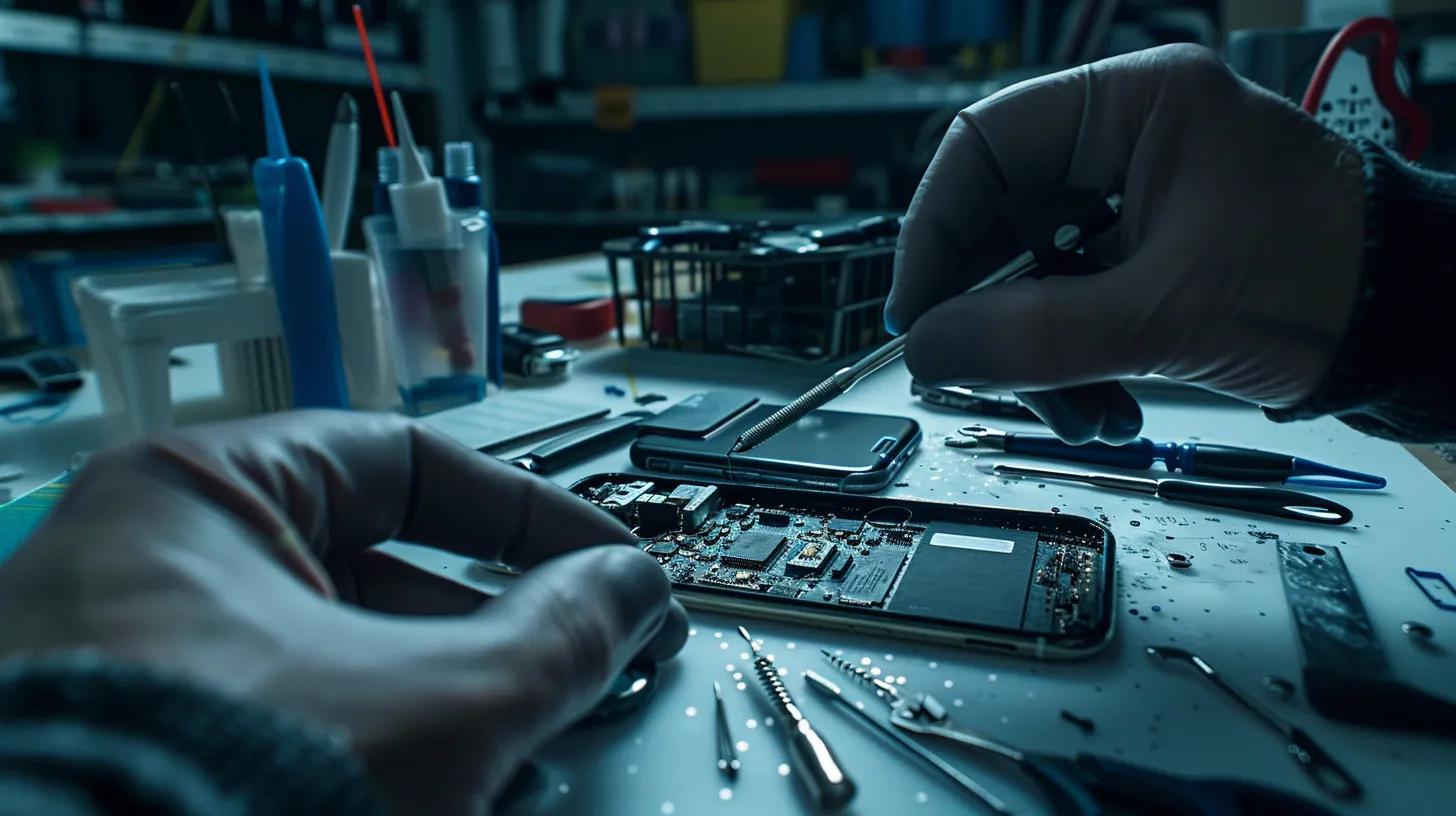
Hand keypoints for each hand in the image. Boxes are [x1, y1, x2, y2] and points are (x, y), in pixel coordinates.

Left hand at [0, 411, 687, 812]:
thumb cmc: (213, 784)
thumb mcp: (437, 702)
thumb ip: (556, 635)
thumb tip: (628, 592)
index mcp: (193, 493)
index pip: (403, 462)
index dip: (527, 513)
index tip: (602, 558)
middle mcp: (145, 561)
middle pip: (373, 568)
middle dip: (494, 628)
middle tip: (578, 663)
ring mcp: (129, 659)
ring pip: (331, 654)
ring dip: (444, 697)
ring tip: (524, 748)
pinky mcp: (134, 740)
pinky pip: (281, 713)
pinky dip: (369, 739)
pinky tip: (442, 783)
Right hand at [887, 44, 1364, 442]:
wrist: (1415, 327)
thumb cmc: (1330, 282)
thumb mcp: (1164, 315)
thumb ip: (1032, 338)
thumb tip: (929, 352)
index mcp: (1133, 103)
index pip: (981, 146)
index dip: (933, 235)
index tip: (917, 316)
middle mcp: (1126, 137)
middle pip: (1000, 220)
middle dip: (992, 316)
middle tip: (980, 380)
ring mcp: (1136, 194)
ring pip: (1030, 273)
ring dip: (1034, 356)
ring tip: (1075, 418)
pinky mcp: (1148, 247)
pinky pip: (1071, 300)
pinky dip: (1071, 361)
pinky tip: (1103, 408)